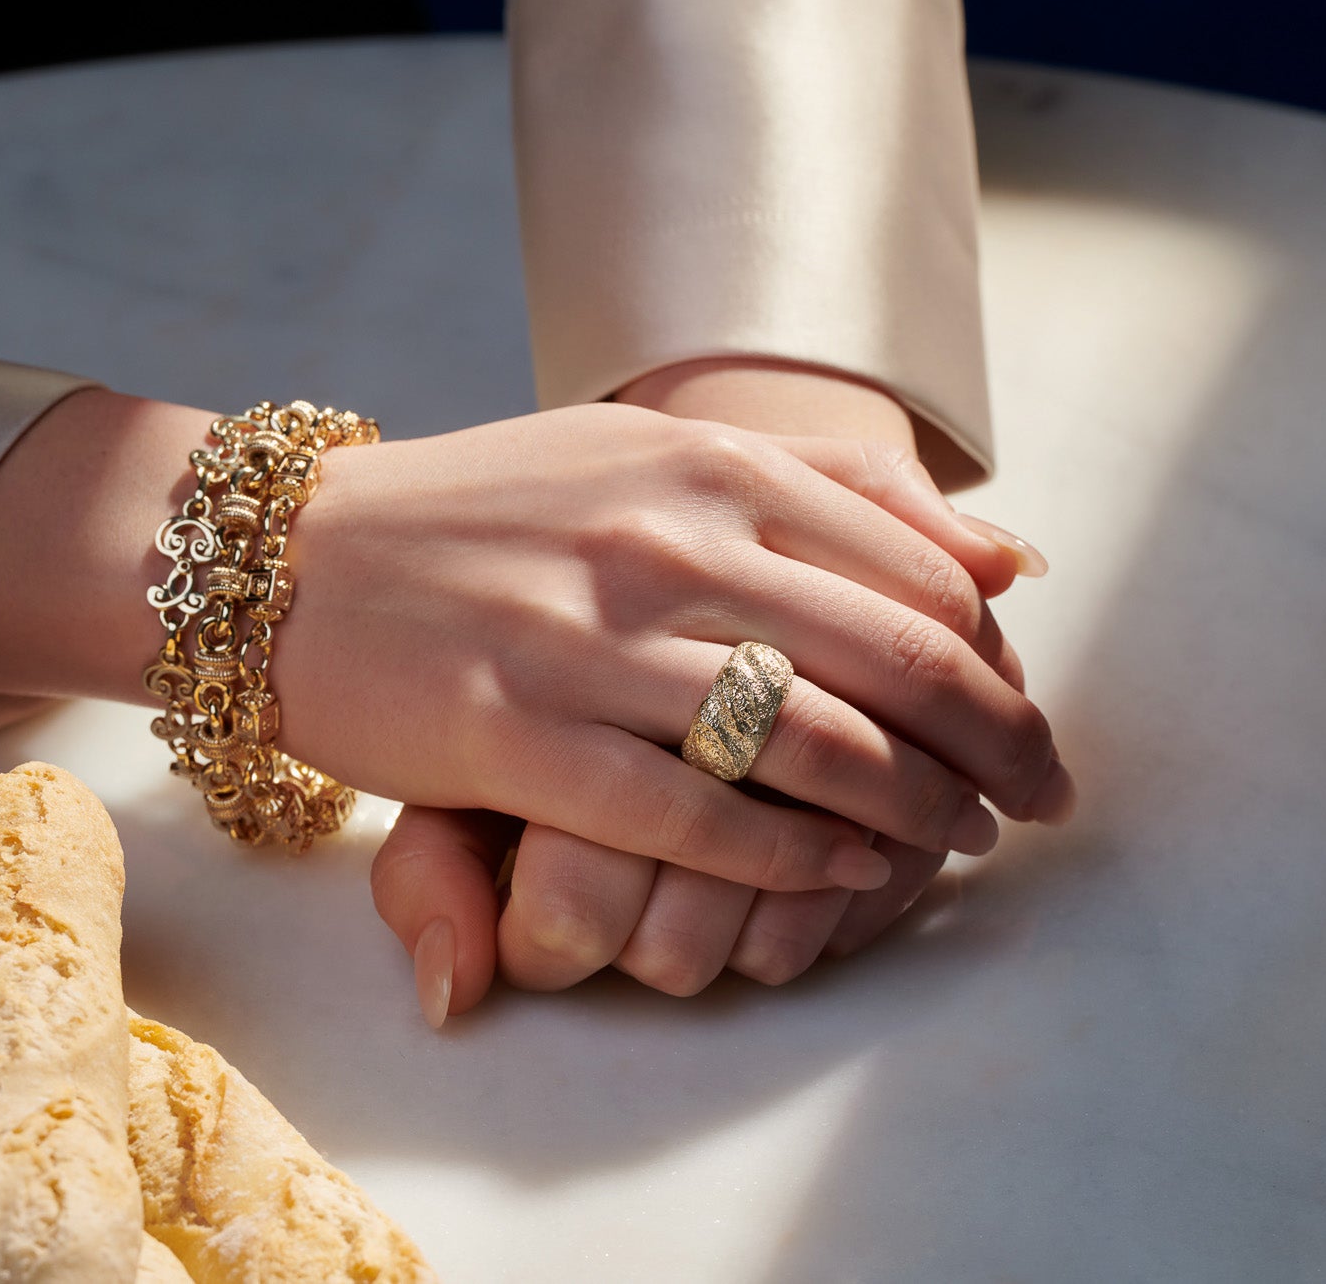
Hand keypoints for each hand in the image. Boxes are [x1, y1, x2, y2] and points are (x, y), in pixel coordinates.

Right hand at [278, 401, 1060, 855]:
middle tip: (1039, 796)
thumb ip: (820, 490)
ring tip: (955, 843)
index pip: (914, 565)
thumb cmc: (483, 510)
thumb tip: (1000, 559)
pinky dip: (791, 856)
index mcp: (698, 459)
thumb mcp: (643, 449)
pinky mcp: (519, 738)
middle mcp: (659, 539)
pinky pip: (694, 816)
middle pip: (895, 653)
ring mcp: (587, 641)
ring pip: (811, 739)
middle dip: (996, 742)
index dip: (996, 656)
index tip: (1024, 715)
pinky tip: (840, 874)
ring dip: (913, 809)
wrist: (286, 557)